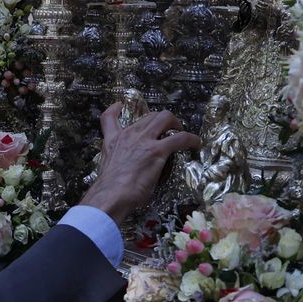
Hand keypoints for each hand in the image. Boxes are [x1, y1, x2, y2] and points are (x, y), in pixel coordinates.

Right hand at [79, 103, 201, 225]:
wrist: (111, 195)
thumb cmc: (108, 190)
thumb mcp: (106, 170)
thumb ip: (117, 162)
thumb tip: (127, 170)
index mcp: (113, 141)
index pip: (109, 118)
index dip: (115, 109)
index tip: (120, 106)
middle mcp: (128, 135)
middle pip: (148, 115)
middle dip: (161, 120)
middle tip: (169, 130)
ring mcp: (144, 141)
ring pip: (165, 118)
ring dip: (176, 124)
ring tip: (182, 134)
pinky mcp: (158, 150)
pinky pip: (181, 138)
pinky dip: (191, 139)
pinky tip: (196, 145)